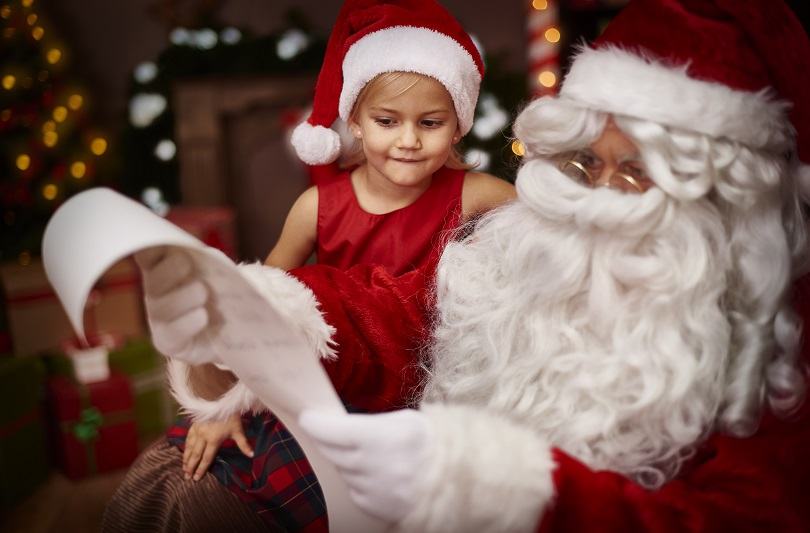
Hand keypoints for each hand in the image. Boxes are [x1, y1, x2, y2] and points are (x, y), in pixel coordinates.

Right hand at [135, 247, 215, 364]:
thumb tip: (203, 253)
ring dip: (183, 296)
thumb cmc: (223, 293)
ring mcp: (160, 320)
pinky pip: (171, 334)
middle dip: (170, 270)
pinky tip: (202, 316)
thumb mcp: (218, 271)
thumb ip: (207, 259)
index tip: (164, 242)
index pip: (147, 254)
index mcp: (164, 269)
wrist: (237, 330)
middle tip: (187, 265)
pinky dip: (188, 323)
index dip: (150, 246)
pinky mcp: (169, 343)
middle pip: (153, 280)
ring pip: (161, 308)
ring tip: (203, 293)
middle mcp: (156, 294)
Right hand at [183, 414, 253, 480]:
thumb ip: (243, 444)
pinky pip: (188, 438)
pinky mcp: (194, 424)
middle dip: (191, 467)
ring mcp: (197, 430)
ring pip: (190, 447)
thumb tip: (252, 455)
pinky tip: (184, 451)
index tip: (196, 478)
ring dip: (186, 458)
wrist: (219, 397)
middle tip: (186, 477)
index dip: (201, 469)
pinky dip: (185, 446)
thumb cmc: (230, 415)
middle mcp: (203, 437)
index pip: (206, 458)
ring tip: (183, 468)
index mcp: (214, 440)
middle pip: (196, 455)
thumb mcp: (238, 430)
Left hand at [298, 409, 431, 523]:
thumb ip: (368, 422)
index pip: (331, 431)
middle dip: (325, 439)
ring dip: (346, 460)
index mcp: (381, 437)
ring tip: (368, 453)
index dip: (314, 423)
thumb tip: (334, 422)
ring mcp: (375, 490)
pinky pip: (354, 489)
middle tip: (328, 430)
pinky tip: (377, 472)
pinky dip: (358, 480)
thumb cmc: (428, 441)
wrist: (455, 476)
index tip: (308, 417)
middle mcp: (375, 466)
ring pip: (342, 471)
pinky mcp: (376, 508)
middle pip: (331, 451)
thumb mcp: (403, 419)